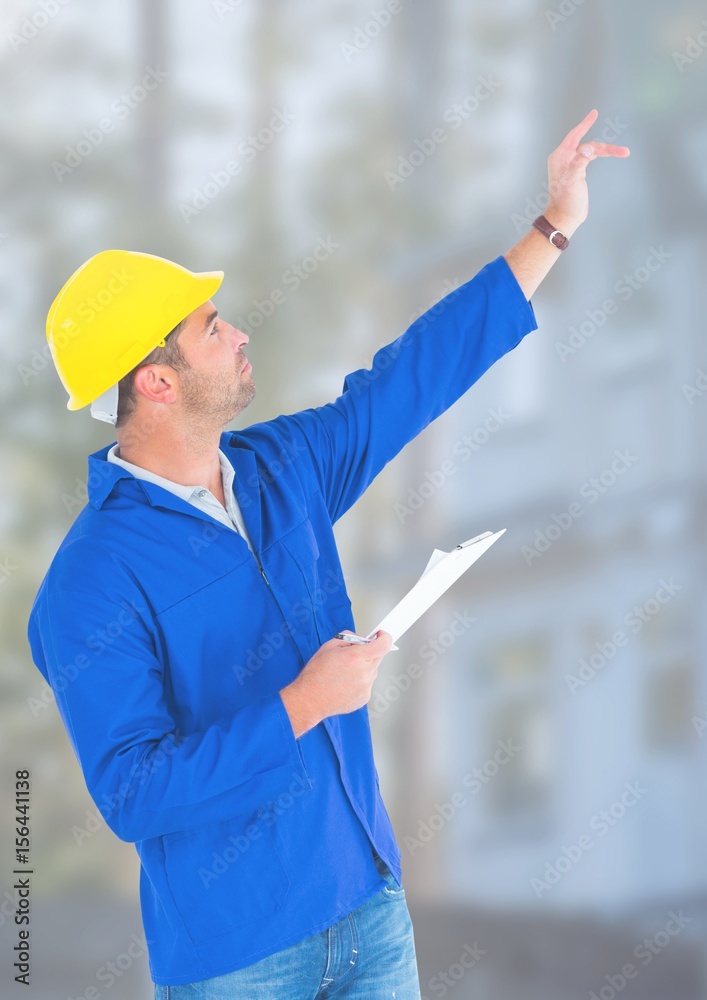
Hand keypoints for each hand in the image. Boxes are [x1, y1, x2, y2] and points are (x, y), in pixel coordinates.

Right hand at [280, 630, 392, 737]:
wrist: (309, 700)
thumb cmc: (316, 675)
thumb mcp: (329, 646)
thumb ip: (349, 638)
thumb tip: (361, 639)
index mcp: (356, 657)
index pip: (383, 645)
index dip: (384, 637)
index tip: (380, 635)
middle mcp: (364, 673)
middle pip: (378, 657)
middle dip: (368, 653)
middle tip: (353, 655)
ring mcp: (366, 687)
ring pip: (372, 671)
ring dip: (363, 668)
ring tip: (344, 673)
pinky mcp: (364, 698)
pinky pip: (366, 683)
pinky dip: (359, 681)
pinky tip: (344, 683)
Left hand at [546, 109, 629, 235]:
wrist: (565, 217)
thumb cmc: (566, 201)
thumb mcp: (572, 182)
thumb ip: (578, 163)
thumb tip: (587, 149)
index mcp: (560, 157)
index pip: (575, 135)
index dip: (586, 124)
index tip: (595, 112)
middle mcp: (564, 158)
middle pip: (588, 144)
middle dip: (606, 147)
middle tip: (623, 151)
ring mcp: (571, 165)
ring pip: (592, 151)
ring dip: (607, 151)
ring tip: (624, 152)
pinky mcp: (577, 172)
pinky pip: (590, 157)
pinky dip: (601, 155)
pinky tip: (610, 154)